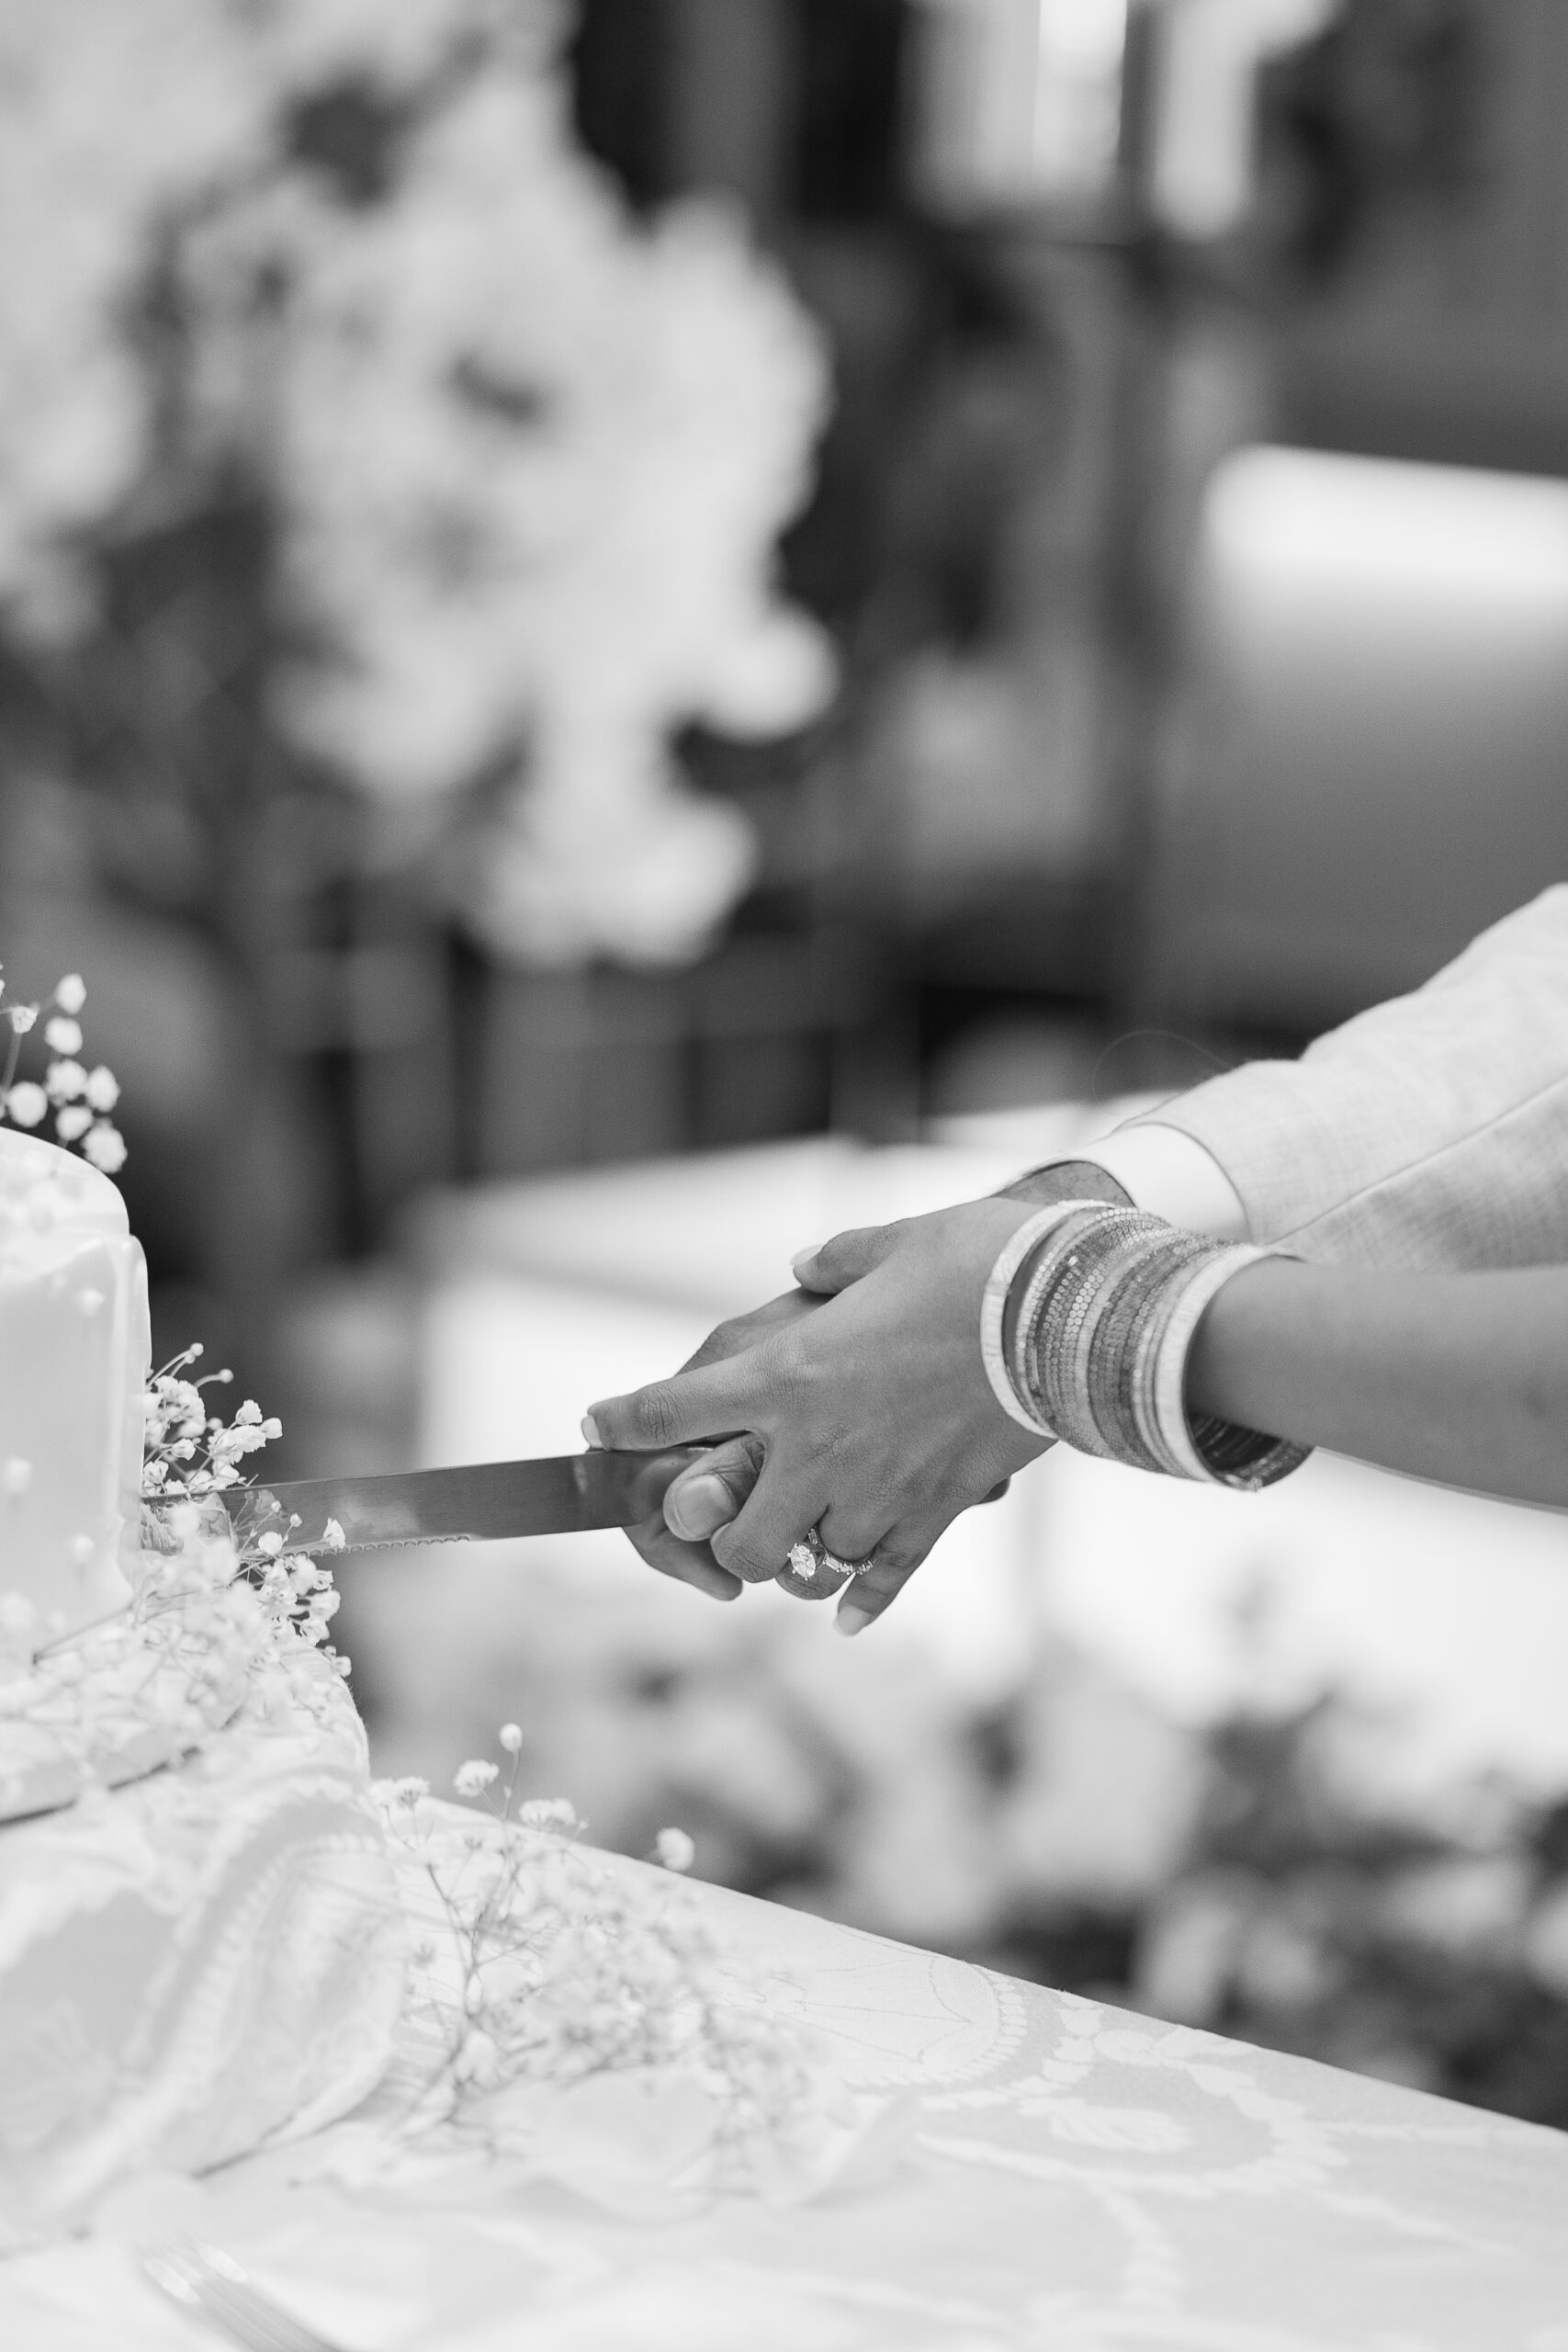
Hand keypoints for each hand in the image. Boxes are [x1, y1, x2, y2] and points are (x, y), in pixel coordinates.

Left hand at [588, 1196, 1055, 1634]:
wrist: (1065, 1317)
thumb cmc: (977, 1264)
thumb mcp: (892, 1243)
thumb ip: (836, 1263)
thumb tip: (807, 1269)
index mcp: (789, 1376)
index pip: (675, 1412)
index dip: (622, 1422)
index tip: (594, 1429)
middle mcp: (817, 1449)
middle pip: (737, 1538)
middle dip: (725, 1537)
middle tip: (735, 1516)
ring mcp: (878, 1492)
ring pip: (808, 1565)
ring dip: (799, 1556)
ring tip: (806, 1538)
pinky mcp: (937, 1513)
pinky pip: (886, 1579)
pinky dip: (861, 1603)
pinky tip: (844, 1621)